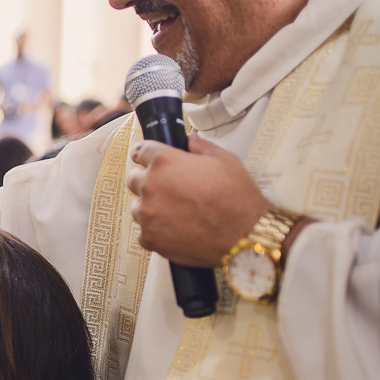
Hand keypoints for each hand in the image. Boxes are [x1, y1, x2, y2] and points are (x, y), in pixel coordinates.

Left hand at [127, 135, 269, 266]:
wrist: (245, 235)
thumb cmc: (237, 199)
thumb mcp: (224, 160)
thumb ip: (200, 147)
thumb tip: (189, 141)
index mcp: (164, 162)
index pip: (140, 151)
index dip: (146, 155)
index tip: (147, 160)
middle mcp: (151, 187)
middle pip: (134, 180)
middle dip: (149, 182)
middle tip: (170, 189)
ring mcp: (148, 215)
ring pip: (138, 207)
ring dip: (151, 208)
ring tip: (177, 212)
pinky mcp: (150, 238)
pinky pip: (144, 231)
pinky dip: (156, 230)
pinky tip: (176, 228)